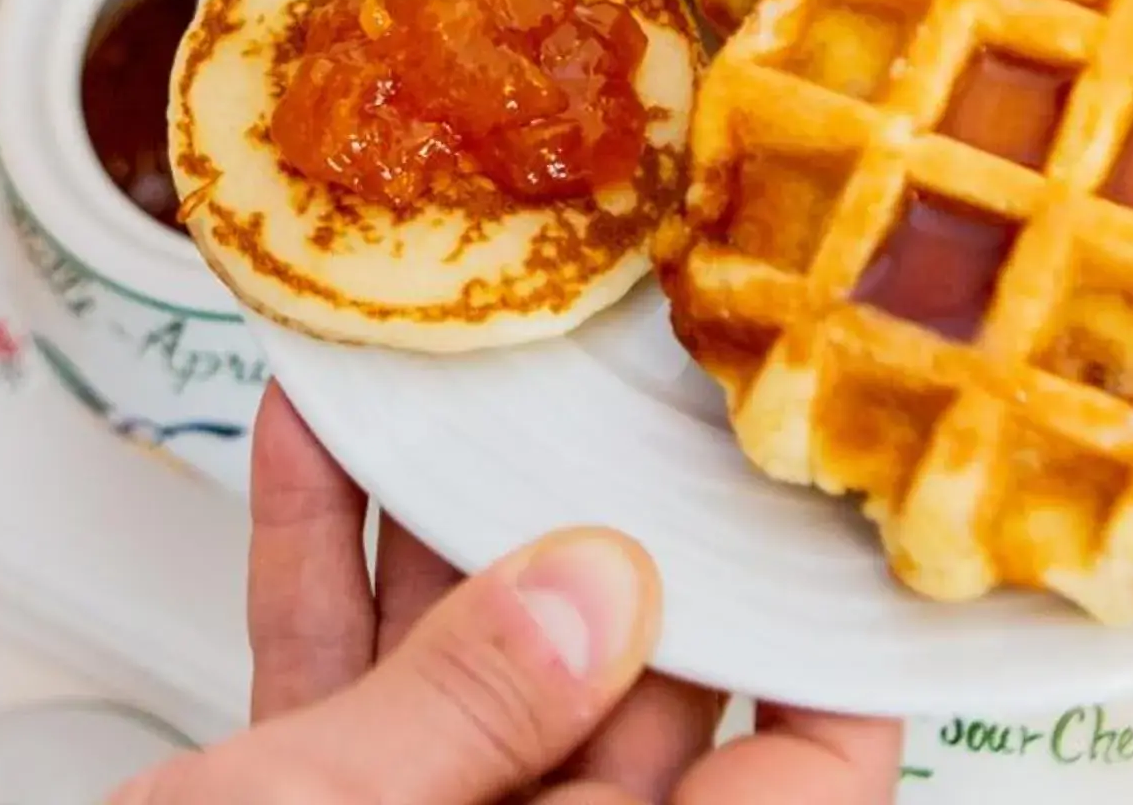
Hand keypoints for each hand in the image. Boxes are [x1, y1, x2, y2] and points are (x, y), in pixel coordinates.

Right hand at [120, 387, 904, 803]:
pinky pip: (343, 688)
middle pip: (627, 694)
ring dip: (440, 513)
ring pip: (469, 669)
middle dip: (608, 520)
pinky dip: (323, 568)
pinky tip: (309, 442)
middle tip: (612, 370)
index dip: (823, 644)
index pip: (800, 778)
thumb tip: (601, 590)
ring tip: (447, 367)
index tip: (807, 491)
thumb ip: (464, 719)